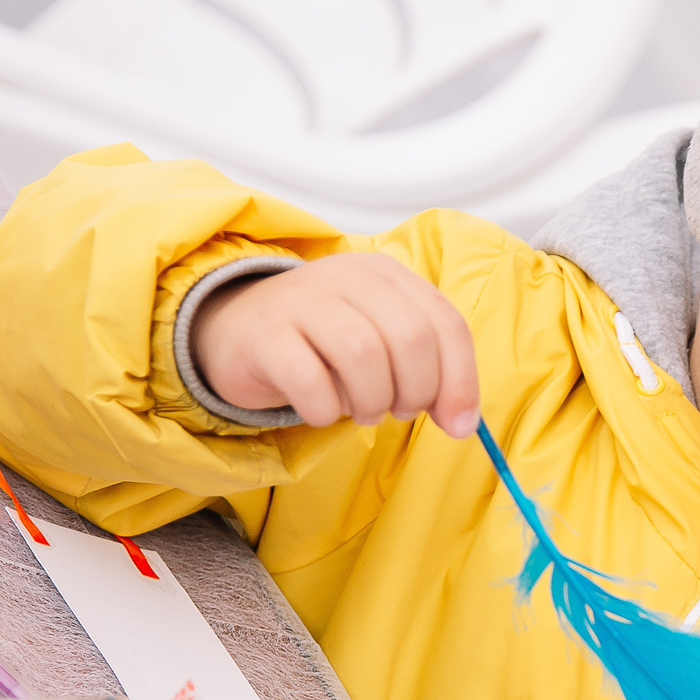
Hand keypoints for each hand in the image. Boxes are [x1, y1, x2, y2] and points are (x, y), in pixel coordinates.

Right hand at [190, 254, 479, 435]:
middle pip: (410, 338)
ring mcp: (304, 300)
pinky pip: (311, 381)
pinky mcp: (267, 334)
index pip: (445, 323)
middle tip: (397, 411)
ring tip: (363, 412)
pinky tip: (322, 410)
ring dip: (372, 401)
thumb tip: (462, 423)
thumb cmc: (321, 344)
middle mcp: (348, 277)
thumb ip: (427, 372)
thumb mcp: (381, 344)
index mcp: (386, 275)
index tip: (457, 424)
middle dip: (416, 392)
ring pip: (363, 355)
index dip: (460, 380)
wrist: (238, 330)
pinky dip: (326, 410)